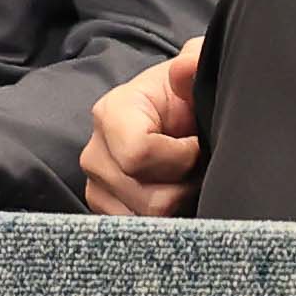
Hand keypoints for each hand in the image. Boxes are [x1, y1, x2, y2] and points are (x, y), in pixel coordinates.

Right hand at [82, 37, 205, 218]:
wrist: (179, 117)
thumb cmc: (187, 95)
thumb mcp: (197, 71)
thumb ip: (196, 62)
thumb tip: (185, 69)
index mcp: (111, 113)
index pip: (138, 155)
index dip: (181, 157)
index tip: (198, 143)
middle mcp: (95, 153)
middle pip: (148, 197)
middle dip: (186, 184)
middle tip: (200, 164)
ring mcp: (97, 187)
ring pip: (148, 220)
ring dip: (181, 202)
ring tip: (190, 176)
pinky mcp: (107, 212)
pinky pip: (143, 233)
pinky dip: (169, 219)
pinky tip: (178, 192)